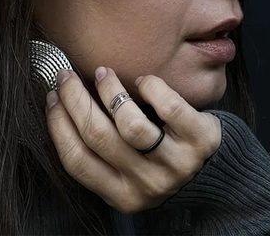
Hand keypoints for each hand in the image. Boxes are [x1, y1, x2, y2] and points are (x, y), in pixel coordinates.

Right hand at [45, 67, 221, 214]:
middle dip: (75, 100)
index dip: (59, 125)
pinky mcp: (199, 140)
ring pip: (130, 124)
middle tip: (67, 76)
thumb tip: (65, 104)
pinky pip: (169, 107)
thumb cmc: (162, 161)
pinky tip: (143, 80)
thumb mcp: (131, 171)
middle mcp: (147, 184)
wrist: (218, 172)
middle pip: (98, 137)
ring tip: (103, 74)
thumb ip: (104, 150)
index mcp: (122, 194)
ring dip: (111, 92)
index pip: (78, 161)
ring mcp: (175, 164)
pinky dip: (151, 87)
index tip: (52, 97)